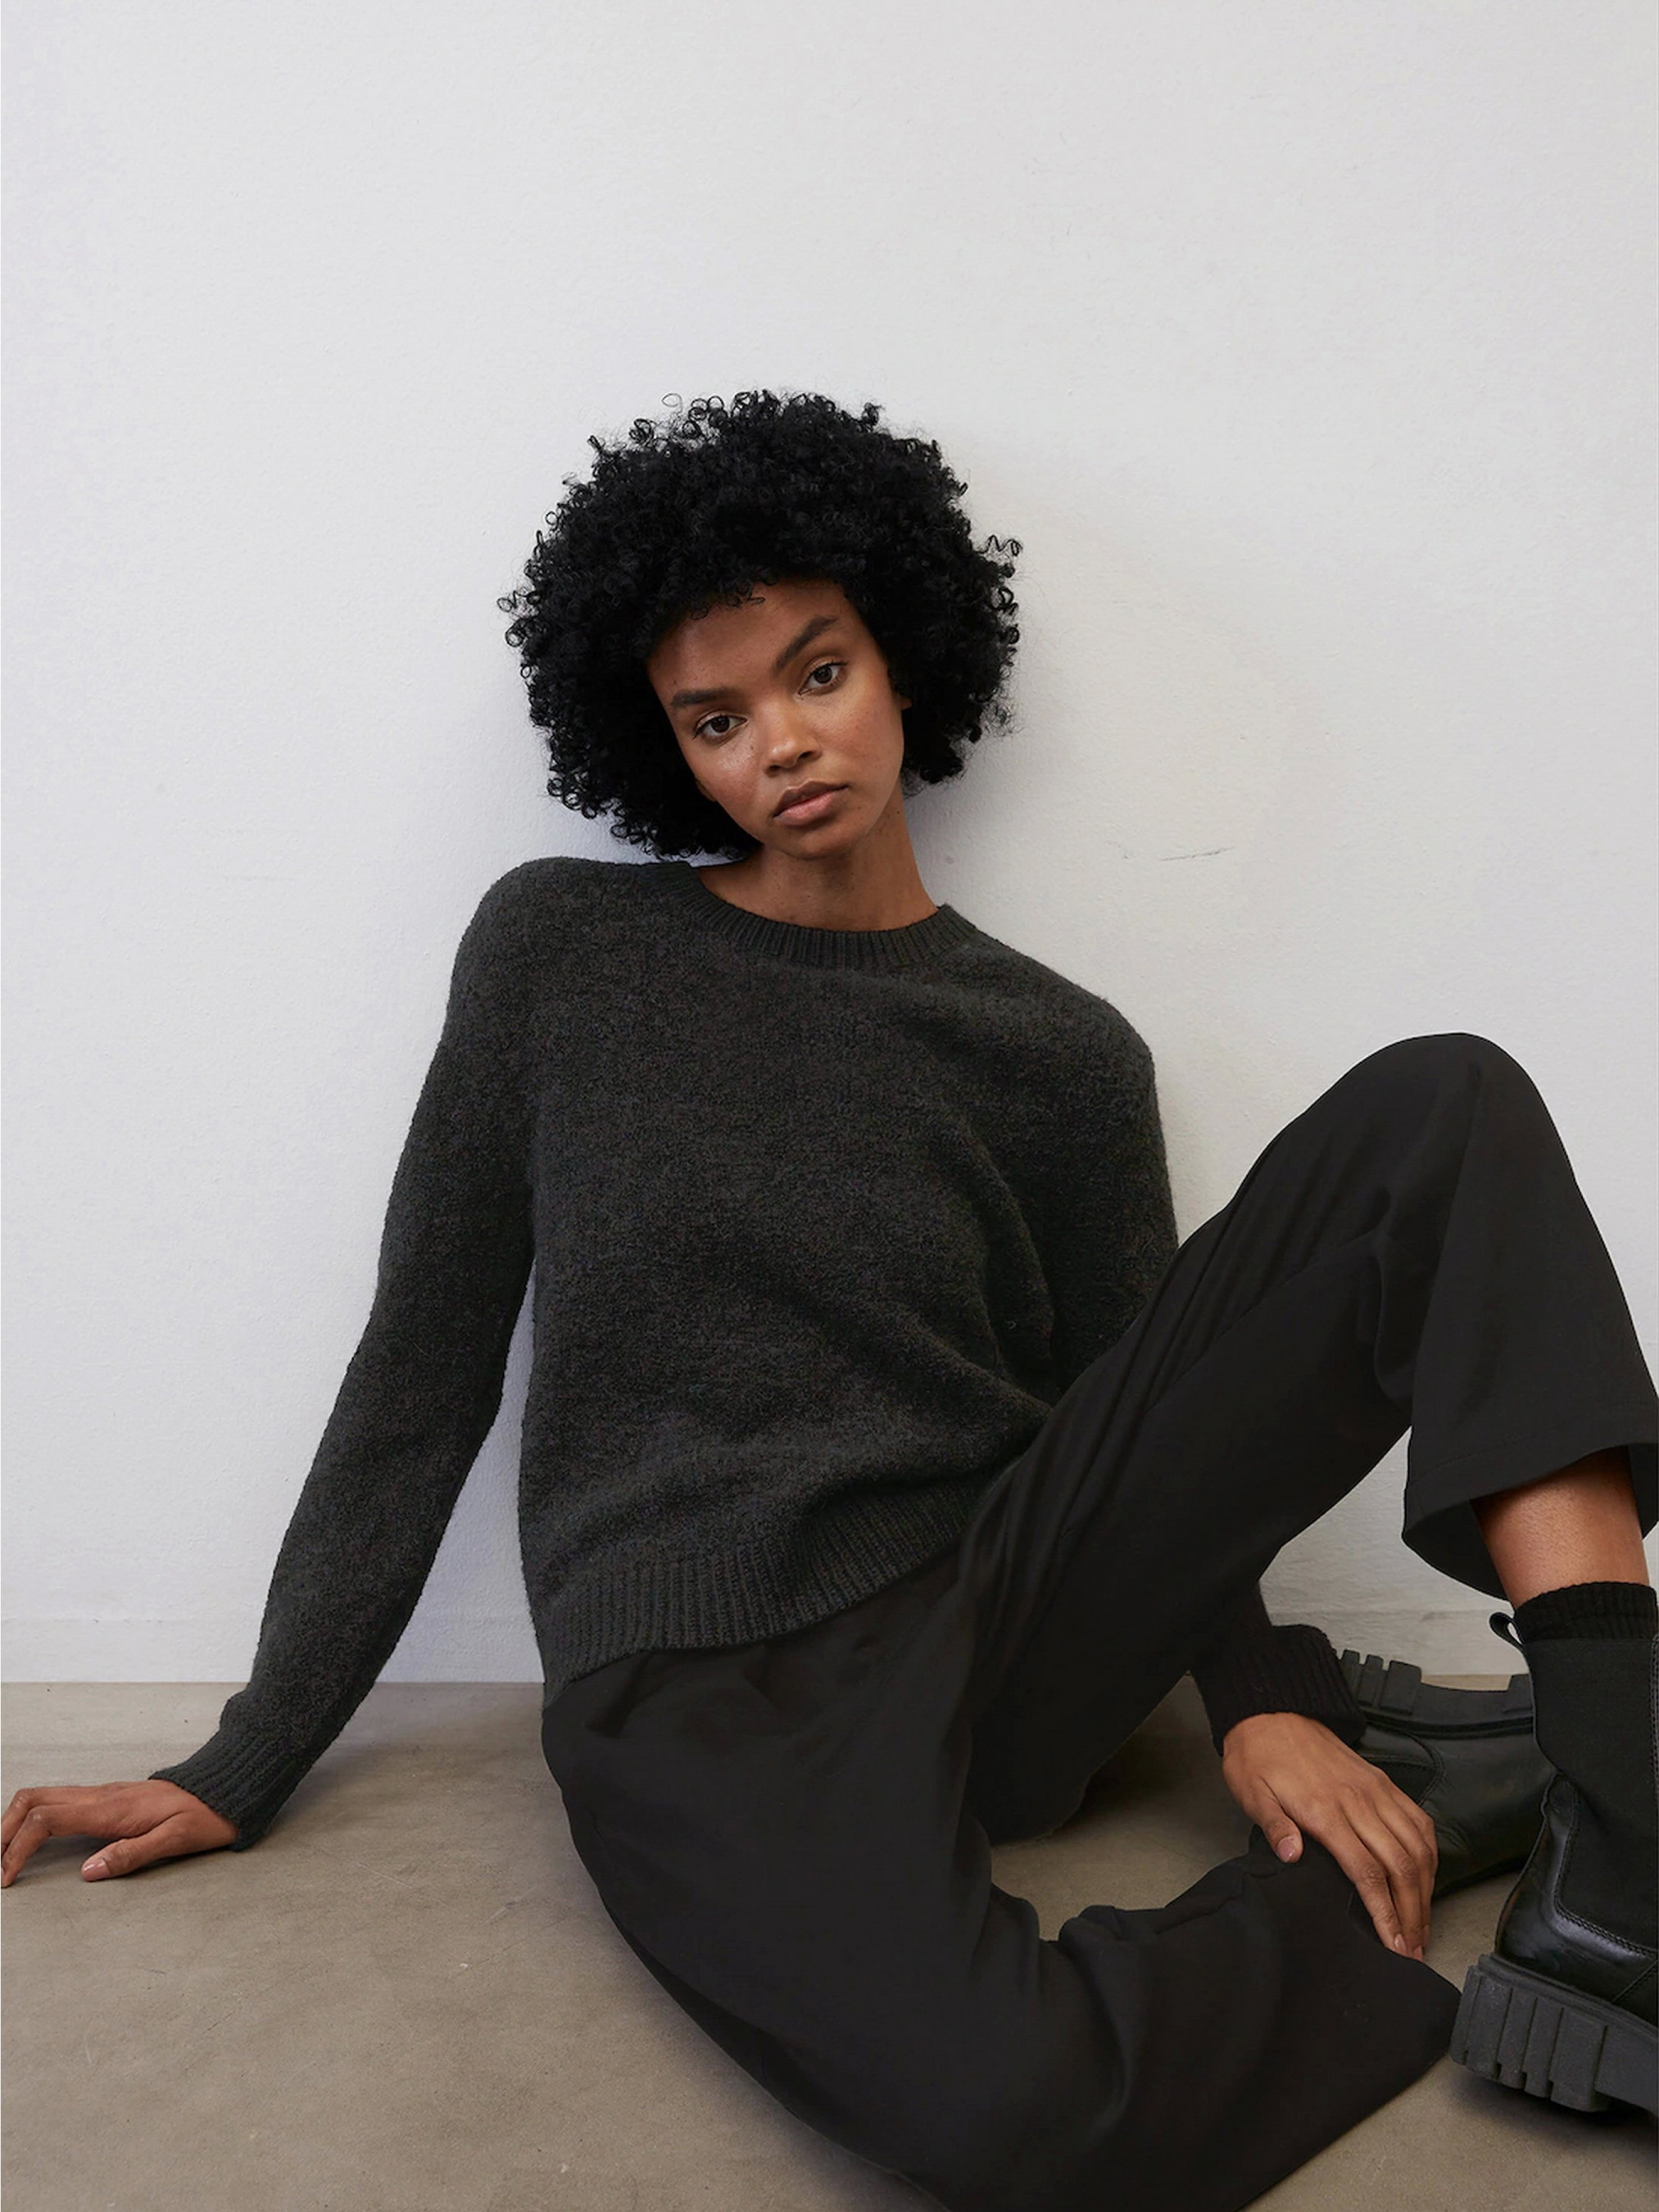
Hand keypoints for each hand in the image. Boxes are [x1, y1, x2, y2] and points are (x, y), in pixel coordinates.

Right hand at [1, 1780, 237, 1886]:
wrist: (224, 1789)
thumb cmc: (204, 1816)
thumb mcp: (175, 1841)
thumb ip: (130, 1855)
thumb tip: (87, 1872)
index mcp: (111, 1809)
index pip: (46, 1819)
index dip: (19, 1847)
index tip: (7, 1878)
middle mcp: (101, 1796)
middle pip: (33, 1799)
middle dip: (3, 1830)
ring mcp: (102, 1794)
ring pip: (43, 1796)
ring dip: (14, 1821)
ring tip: (2, 1853)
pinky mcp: (107, 1798)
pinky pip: (58, 1801)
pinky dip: (33, 1818)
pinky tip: (30, 1839)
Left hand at [1221, 1712, 1437, 1959]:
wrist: (1273, 1712)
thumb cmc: (1258, 1756)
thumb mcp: (1251, 1792)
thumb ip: (1273, 1826)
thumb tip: (1292, 1857)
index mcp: (1325, 1810)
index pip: (1367, 1871)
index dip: (1384, 1912)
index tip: (1394, 1944)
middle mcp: (1359, 1801)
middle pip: (1400, 1865)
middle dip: (1412, 1913)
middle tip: (1414, 1949)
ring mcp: (1376, 1790)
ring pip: (1417, 1846)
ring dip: (1426, 1889)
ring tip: (1423, 1925)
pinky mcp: (1383, 1782)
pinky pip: (1418, 1820)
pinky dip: (1430, 1853)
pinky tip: (1428, 1876)